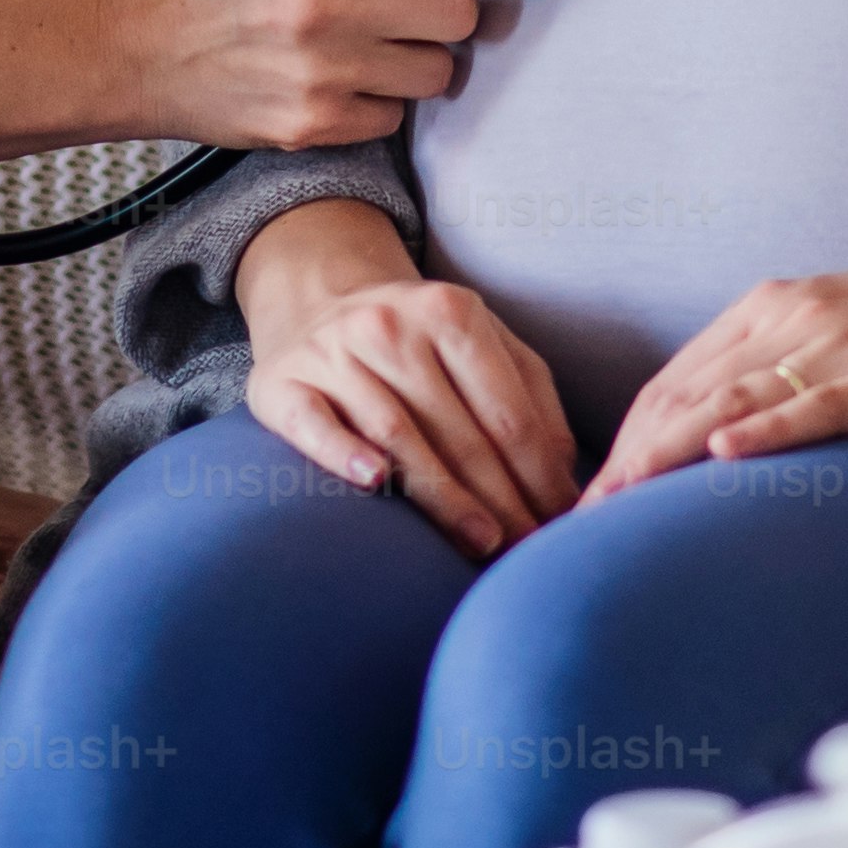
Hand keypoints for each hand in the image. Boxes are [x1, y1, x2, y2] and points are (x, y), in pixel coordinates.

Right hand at [118, 0, 577, 152]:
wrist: (137, 48)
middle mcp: (324, 4)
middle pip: (456, 14)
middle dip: (453, 11)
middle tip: (419, 5)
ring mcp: (320, 72)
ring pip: (436, 73)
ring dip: (420, 59)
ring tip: (369, 44)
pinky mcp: (312, 125)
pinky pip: (394, 115)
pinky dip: (380, 99)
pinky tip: (335, 79)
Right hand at [239, 199, 579, 559]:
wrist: (318, 298)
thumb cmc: (419, 339)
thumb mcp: (483, 342)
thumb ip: (531, 397)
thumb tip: (565, 474)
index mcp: (450, 312)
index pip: (506, 412)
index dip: (539, 474)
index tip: (560, 523)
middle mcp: (390, 326)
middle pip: (459, 431)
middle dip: (502, 499)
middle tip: (529, 549)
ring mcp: (333, 352)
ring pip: (397, 435)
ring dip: (444, 496)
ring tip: (482, 541)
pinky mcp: (283, 382)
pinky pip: (314, 424)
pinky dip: (344, 453)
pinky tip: (374, 483)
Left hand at [589, 253, 847, 497]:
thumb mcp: (839, 336)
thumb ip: (780, 373)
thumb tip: (718, 441)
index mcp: (774, 308)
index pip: (674, 379)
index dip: (623, 437)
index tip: (589, 497)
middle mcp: (795, 317)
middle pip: (686, 392)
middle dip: (628, 458)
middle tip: (583, 521)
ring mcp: (844, 345)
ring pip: (735, 397)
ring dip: (668, 453)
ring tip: (620, 501)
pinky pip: (818, 403)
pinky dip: (767, 427)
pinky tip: (725, 452)